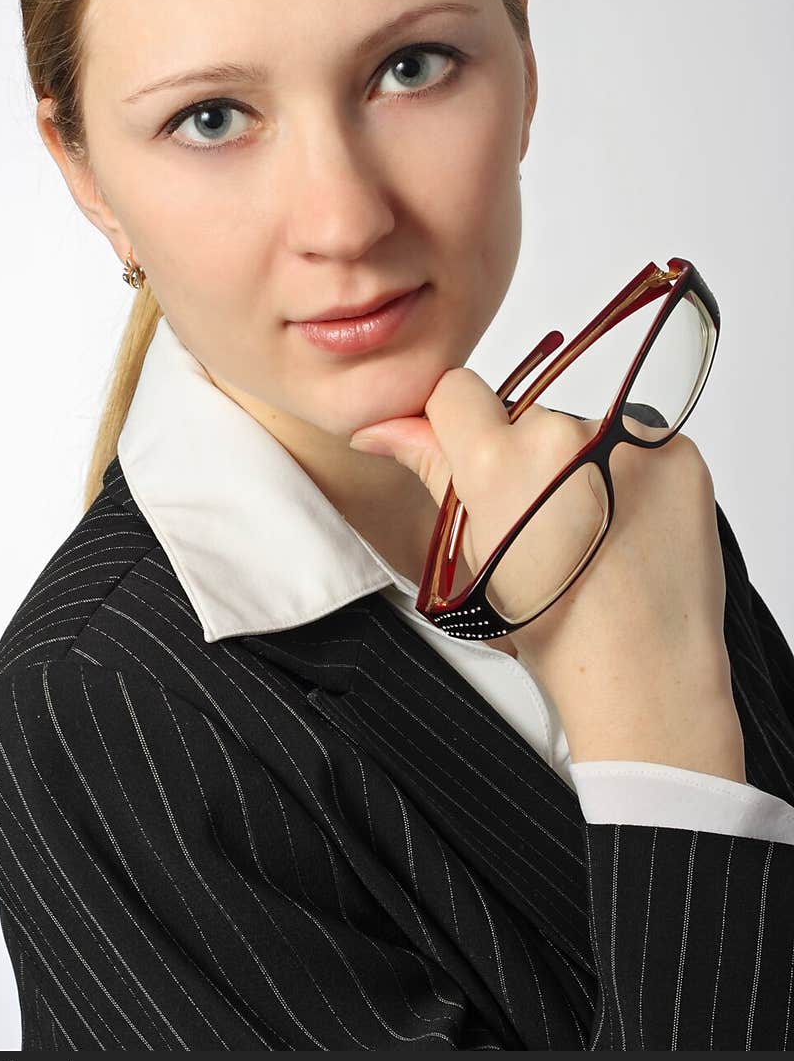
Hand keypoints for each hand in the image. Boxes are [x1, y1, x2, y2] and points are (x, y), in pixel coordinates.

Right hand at [349, 368, 746, 778]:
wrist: (644, 669)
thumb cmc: (554, 627)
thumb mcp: (474, 550)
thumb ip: (433, 470)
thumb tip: (381, 430)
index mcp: (497, 460)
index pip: (457, 391)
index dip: (457, 426)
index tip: (471, 461)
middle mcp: (563, 433)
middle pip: (526, 416)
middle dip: (526, 457)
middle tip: (543, 523)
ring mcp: (629, 436)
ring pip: (584, 433)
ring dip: (581, 467)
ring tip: (595, 532)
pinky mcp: (679, 449)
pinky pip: (639, 444)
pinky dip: (632, 477)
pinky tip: (632, 527)